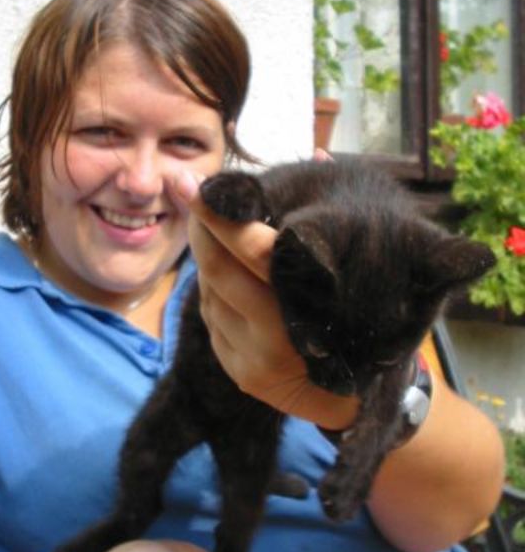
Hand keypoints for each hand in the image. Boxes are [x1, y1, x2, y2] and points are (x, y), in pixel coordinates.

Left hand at [169, 167, 356, 429]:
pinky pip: (212, 318)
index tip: (196, 185)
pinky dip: (214, 291)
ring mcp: (252, 359)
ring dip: (207, 258)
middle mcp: (277, 336)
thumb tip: (320, 154)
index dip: (221, 216)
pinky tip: (224, 275)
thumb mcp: (355, 269)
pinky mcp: (239, 374)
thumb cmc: (359, 319)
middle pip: (220, 269)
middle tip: (192, 192)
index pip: (255, 253)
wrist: (353, 397)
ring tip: (212, 229)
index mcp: (311, 306)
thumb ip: (327, 215)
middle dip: (202, 227)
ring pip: (210, 292)